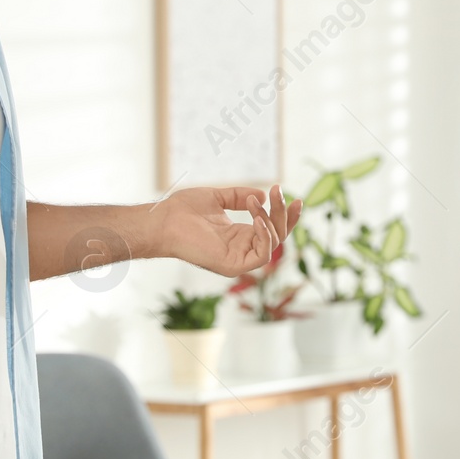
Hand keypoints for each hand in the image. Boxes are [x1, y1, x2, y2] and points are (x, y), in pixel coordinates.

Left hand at [153, 184, 301, 277]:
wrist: (163, 219)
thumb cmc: (183, 210)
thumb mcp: (217, 197)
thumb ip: (238, 196)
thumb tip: (261, 195)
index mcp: (238, 236)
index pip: (271, 229)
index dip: (286, 215)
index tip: (295, 197)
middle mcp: (241, 249)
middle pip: (277, 235)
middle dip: (283, 214)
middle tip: (279, 192)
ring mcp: (237, 259)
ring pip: (272, 244)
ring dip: (271, 220)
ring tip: (255, 203)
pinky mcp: (232, 266)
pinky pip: (261, 257)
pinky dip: (264, 237)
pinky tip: (257, 219)